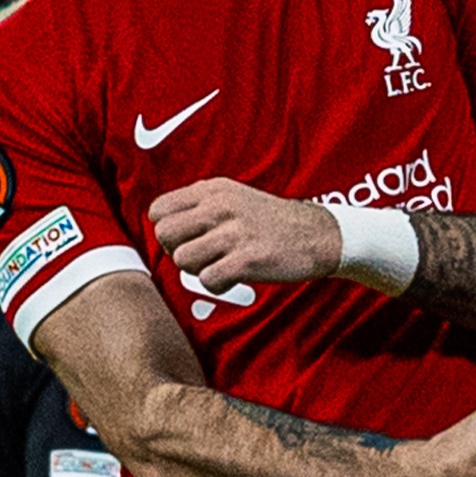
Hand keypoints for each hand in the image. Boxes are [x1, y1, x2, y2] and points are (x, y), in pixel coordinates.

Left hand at [149, 179, 340, 294]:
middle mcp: (220, 206)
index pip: (158, 210)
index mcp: (212, 190)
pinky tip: (231, 279)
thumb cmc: (269, 222)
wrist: (317, 235)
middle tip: (201, 256)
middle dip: (176, 251)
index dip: (168, 231)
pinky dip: (216, 286)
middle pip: (164, 234)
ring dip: (197, 270)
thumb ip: (198, 206)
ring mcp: (234, 232)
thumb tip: (160, 224)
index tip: (188, 239)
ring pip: (182, 259)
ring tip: (219, 266)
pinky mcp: (247, 259)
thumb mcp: (232, 198)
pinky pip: (207, 280)